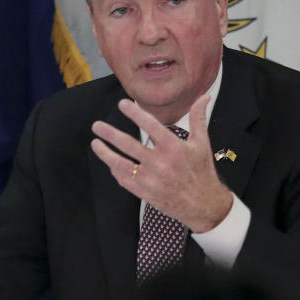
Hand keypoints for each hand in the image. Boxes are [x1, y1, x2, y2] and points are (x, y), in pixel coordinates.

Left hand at [90, 94, 232, 232]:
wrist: (203, 204)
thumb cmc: (201, 171)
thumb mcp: (202, 143)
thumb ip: (198, 118)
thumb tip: (204, 95)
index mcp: (174, 148)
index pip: (150, 125)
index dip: (135, 113)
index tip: (122, 104)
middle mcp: (160, 163)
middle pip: (128, 145)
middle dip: (110, 134)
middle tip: (96, 125)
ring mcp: (150, 179)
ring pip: (120, 164)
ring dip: (105, 153)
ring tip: (94, 143)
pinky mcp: (144, 192)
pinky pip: (124, 179)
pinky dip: (115, 169)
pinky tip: (110, 161)